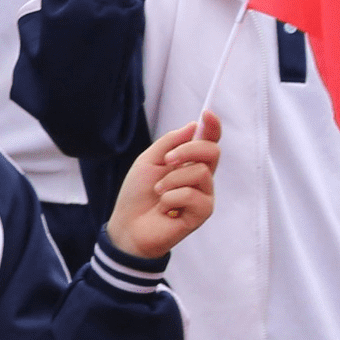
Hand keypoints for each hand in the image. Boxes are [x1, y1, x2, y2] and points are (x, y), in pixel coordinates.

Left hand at [106, 114, 221, 260]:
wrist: (128, 225)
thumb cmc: (137, 194)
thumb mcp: (148, 161)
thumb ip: (170, 143)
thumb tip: (193, 126)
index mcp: (188, 163)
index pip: (207, 142)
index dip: (212, 127)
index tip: (207, 114)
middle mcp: (200, 177)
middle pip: (212, 151)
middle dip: (188, 150)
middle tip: (166, 161)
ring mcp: (203, 195)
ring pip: (200, 173)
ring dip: (171, 180)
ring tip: (158, 193)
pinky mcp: (202, 213)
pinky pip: (193, 195)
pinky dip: (172, 198)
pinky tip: (164, 209)